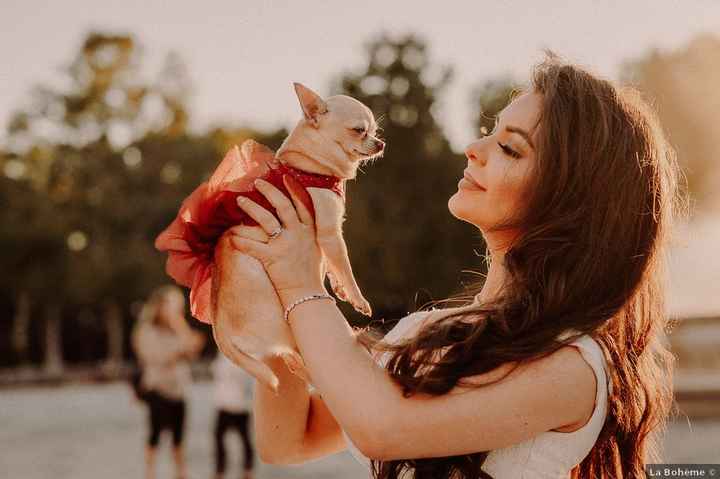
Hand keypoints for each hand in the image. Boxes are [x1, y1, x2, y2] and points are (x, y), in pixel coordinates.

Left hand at [229, 176, 326, 305]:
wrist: (307, 295)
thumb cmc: (311, 275)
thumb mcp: (316, 250)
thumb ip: (309, 236)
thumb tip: (302, 225)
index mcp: (310, 231)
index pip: (303, 204)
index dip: (294, 189)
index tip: (285, 177)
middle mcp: (298, 234)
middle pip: (283, 205)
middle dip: (269, 191)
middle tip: (257, 183)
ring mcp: (285, 245)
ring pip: (266, 220)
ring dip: (251, 208)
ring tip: (240, 201)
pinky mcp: (272, 257)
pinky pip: (252, 245)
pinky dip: (240, 240)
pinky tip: (230, 236)